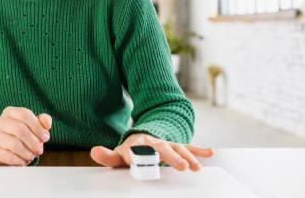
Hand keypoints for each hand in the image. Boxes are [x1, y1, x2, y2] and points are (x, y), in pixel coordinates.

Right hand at [0, 106, 51, 165]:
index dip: (37, 127)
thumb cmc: (23, 137)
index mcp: (9, 112)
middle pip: (19, 129)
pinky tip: (23, 162)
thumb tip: (46, 123)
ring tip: (31, 156)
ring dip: (27, 152)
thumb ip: (43, 121)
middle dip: (33, 142)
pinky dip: (19, 161)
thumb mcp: (35, 127)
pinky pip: (8, 156)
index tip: (45, 138)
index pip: (24, 114)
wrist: (6, 151)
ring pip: (14, 144)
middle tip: (39, 150)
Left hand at [90, 132, 213, 170]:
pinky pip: (189, 147)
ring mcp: (167, 144)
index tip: (149, 160)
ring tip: (196, 167)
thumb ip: (108, 155)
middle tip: (181, 166)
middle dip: (172, 157)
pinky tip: (210, 153)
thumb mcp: (118, 155)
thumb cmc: (131, 151)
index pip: (141, 150)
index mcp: (139, 144)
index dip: (144, 155)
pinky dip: (199, 150)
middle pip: (164, 149)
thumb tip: (94, 151)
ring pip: (179, 148)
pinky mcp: (177, 147)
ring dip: (188, 157)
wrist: (143, 137)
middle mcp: (155, 142)